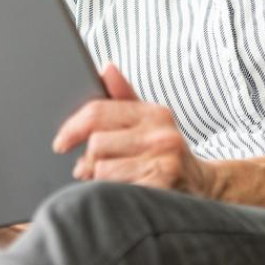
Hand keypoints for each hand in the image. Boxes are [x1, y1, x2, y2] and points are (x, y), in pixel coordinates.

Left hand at [52, 64, 217, 195]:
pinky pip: (115, 191)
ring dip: (97, 180)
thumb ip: (124, 97)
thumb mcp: (149, 122)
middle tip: (86, 169)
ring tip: (107, 182)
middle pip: (96, 144)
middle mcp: (162, 135)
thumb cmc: (166, 153)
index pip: (98, 112)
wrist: (204, 188)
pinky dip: (110, 195)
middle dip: (87, 160)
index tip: (60, 143)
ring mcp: (165, 163)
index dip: (72, 128)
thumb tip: (105, 68)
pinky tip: (119, 195)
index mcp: (154, 113)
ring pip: (102, 170)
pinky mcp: (162, 189)